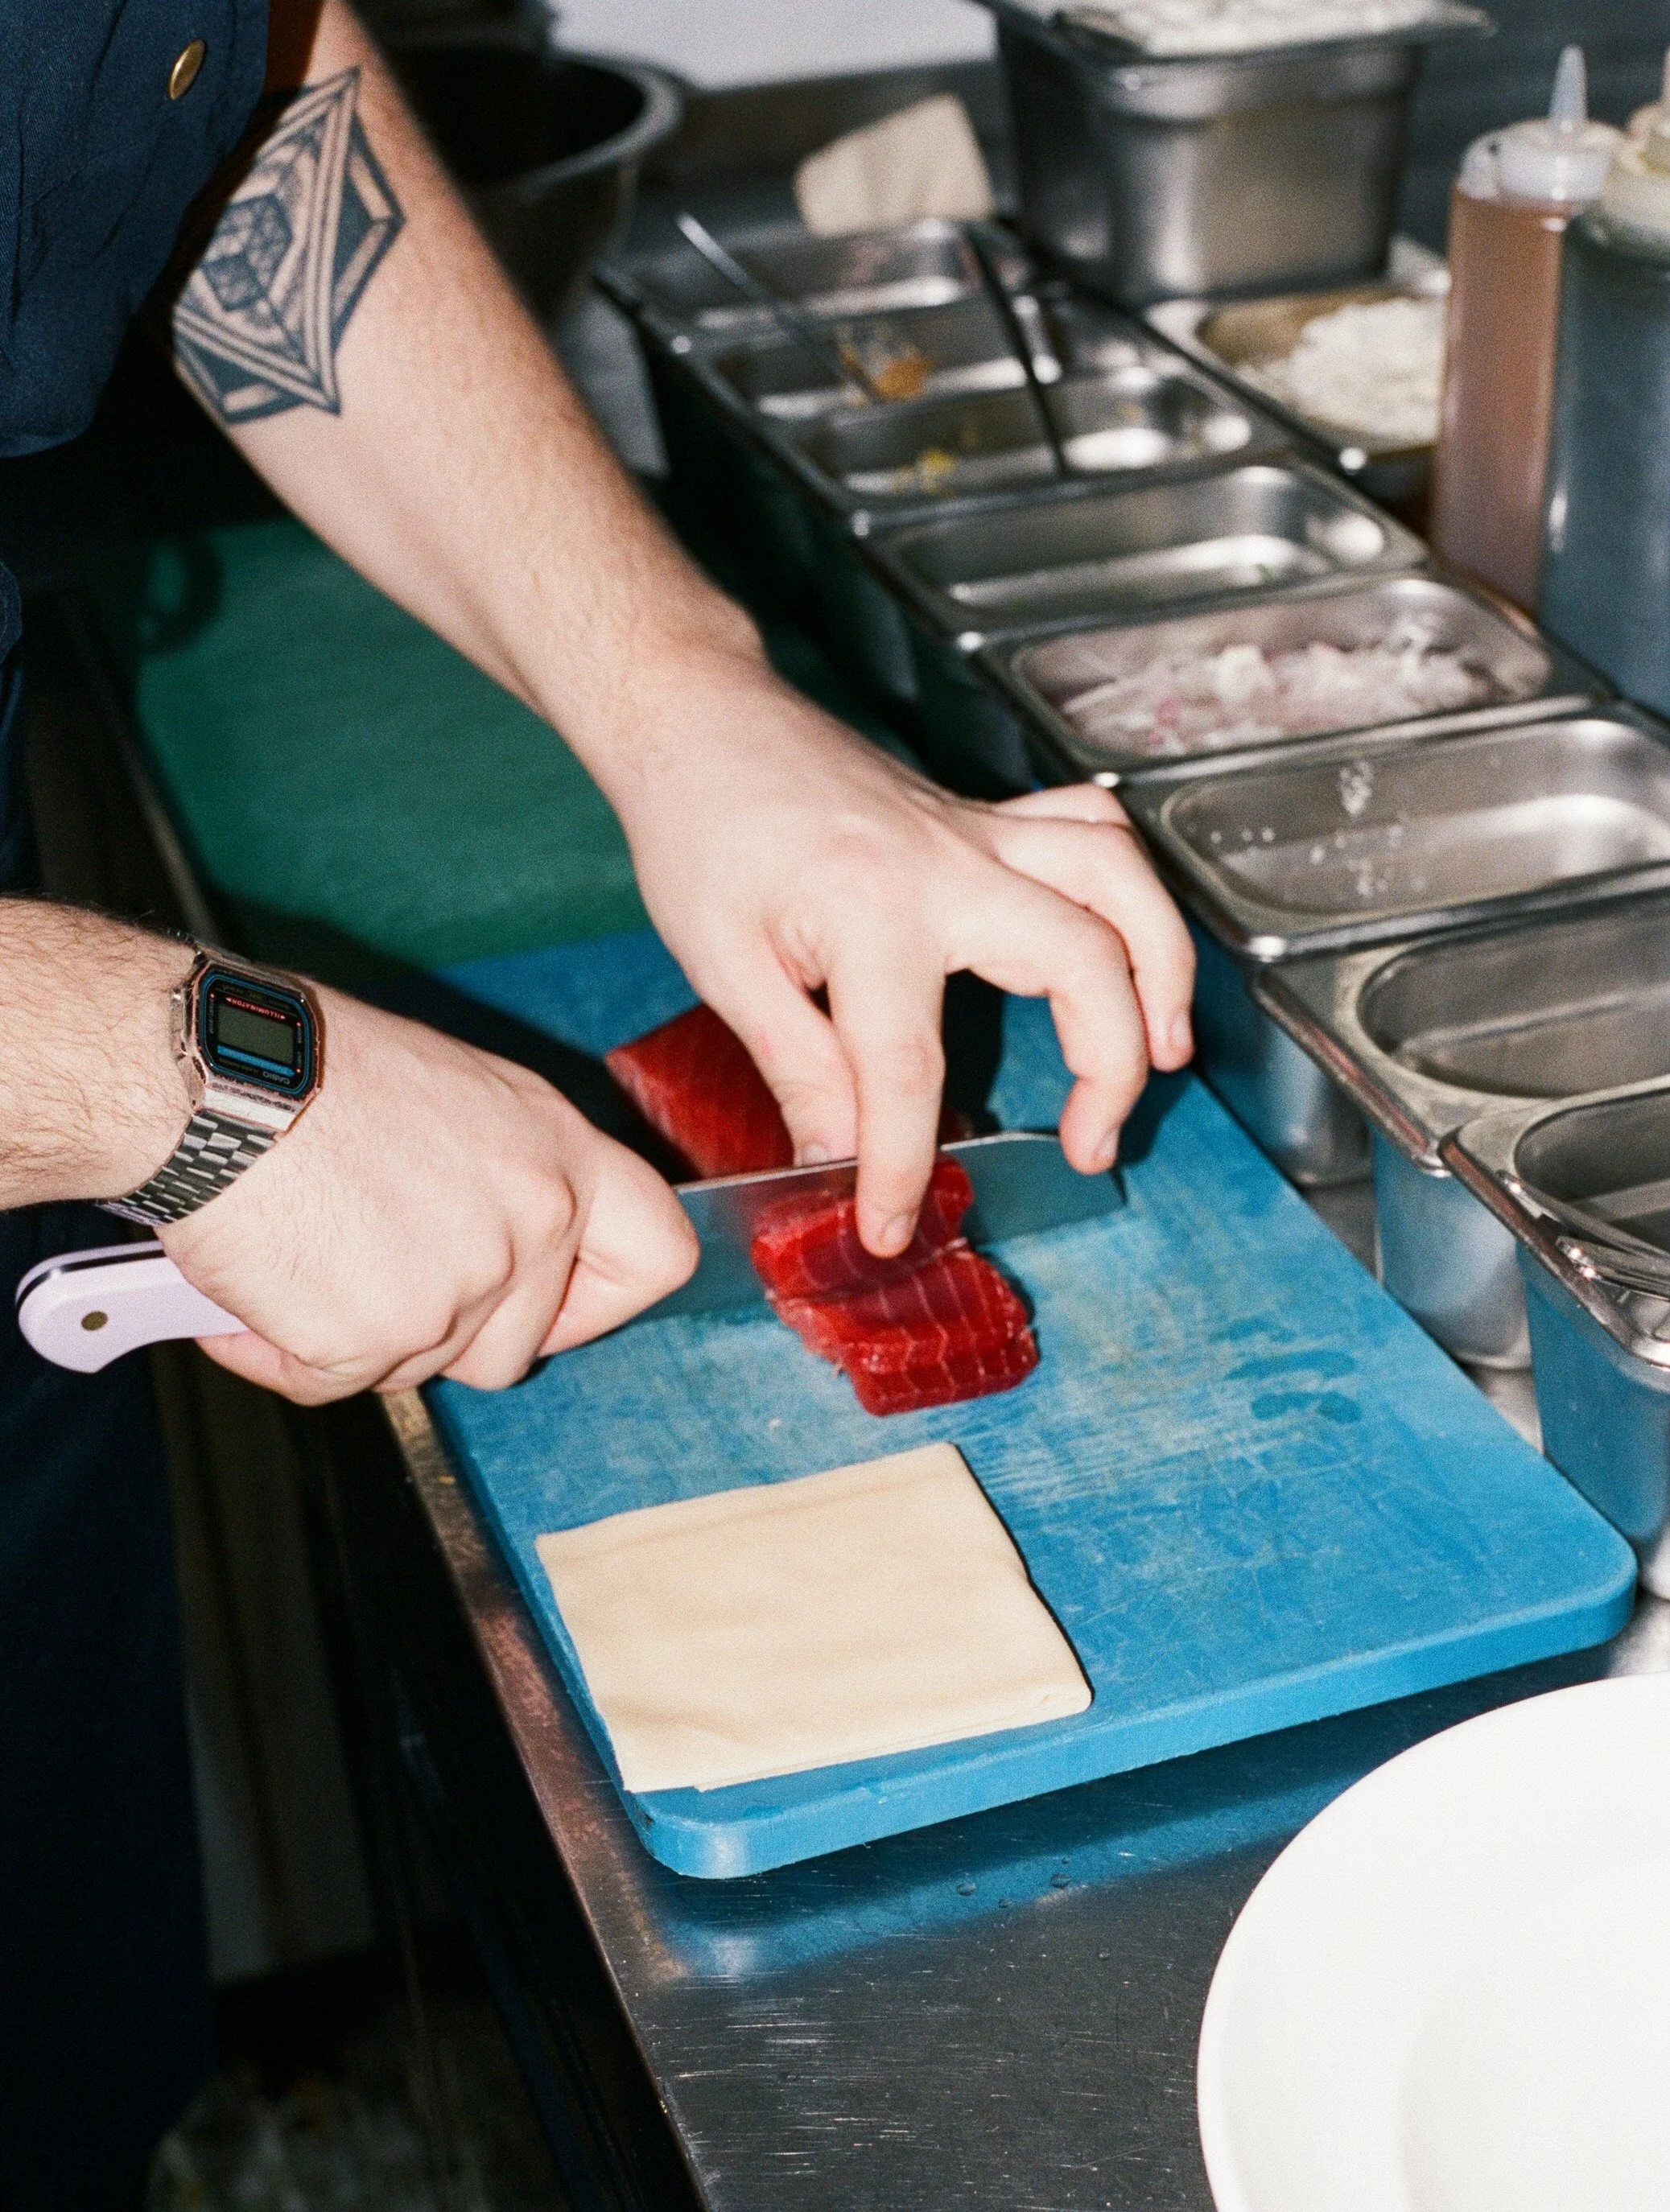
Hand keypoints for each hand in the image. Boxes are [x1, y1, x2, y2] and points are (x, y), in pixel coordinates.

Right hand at [158, 988, 696, 1403]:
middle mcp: (532, 1222)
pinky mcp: (379, 1337)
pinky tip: (257, 1286)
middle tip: (374, 1268)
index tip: (549, 1301)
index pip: (657, 1256)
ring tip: (307, 1253)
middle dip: (443, 1331)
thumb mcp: (459, 1096)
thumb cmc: (311, 1067)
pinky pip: (334, 1384)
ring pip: (423, 1369)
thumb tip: (504, 1237)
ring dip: (358, 1334)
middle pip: (516, 1348)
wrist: (216, 1079)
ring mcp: (462, 1287)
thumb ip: (505, 1175)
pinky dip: (284, 1353)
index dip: (599, 1300)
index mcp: (560, 1155)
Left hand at [609, 650, 1194, 1257]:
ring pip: (1119, 879)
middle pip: (1079, 960)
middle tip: (1086, 1148)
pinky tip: (1126, 952)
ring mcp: (979, 832)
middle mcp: (948, 864)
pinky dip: (1130, 890)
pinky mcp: (986, 819)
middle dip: (1110, 1068)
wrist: (702, 719)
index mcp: (871, 912)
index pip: (909, 1069)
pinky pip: (1093, 830)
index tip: (892, 1228)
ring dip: (1163, 968)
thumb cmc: (700, 832)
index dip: (906, 1166)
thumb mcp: (724, 965)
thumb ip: (799, 1067)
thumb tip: (844, 1162)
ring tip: (1164, 1054)